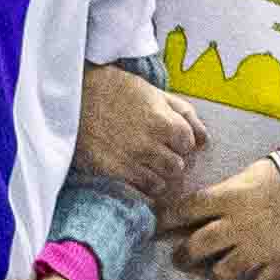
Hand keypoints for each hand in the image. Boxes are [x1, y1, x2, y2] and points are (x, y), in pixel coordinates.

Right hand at [79, 63, 205, 199]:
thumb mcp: (154, 92)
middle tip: (157, 152)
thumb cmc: (115, 89)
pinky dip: (143, 185)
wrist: (74, 97)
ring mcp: (134, 160)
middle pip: (178, 166)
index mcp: (165, 121)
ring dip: (158, 174)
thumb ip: (183, 112)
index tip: (168, 138)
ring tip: (146, 163)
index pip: (190, 144)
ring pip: (163, 181)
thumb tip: (204, 138)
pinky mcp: (115, 172)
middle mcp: (152, 144)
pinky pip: (142, 190)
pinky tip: (135, 173)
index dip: (180, 141)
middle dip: (171, 159)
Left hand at [166, 158, 279, 279]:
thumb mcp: (250, 174)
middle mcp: (237, 225)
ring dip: (215, 276)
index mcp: (228, 197)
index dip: (164, 220)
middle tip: (182, 258)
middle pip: (196, 246)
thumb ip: (225, 191)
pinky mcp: (279, 266)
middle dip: (184, 255)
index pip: (184, 209)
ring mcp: (258, 249)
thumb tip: (199, 205)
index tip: (154, 227)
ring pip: (221, 274)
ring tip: (216, 274)